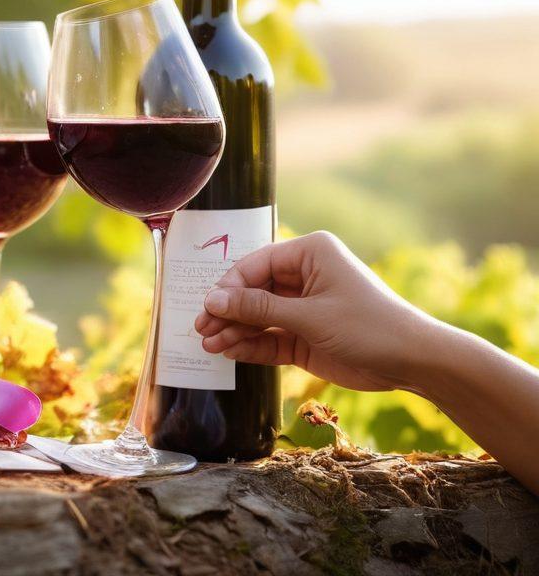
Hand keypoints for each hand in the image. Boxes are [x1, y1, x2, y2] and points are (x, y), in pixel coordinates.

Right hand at [193, 231, 441, 392]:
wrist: (414, 362)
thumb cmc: (368, 326)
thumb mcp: (309, 316)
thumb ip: (258, 309)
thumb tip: (212, 302)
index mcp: (310, 254)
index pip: (256, 265)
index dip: (229, 287)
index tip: (208, 307)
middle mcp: (305, 276)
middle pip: (253, 292)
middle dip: (228, 312)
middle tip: (201, 329)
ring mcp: (304, 308)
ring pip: (259, 317)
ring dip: (235, 330)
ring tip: (209, 345)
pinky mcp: (305, 336)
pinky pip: (270, 337)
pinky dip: (251, 345)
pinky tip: (229, 351)